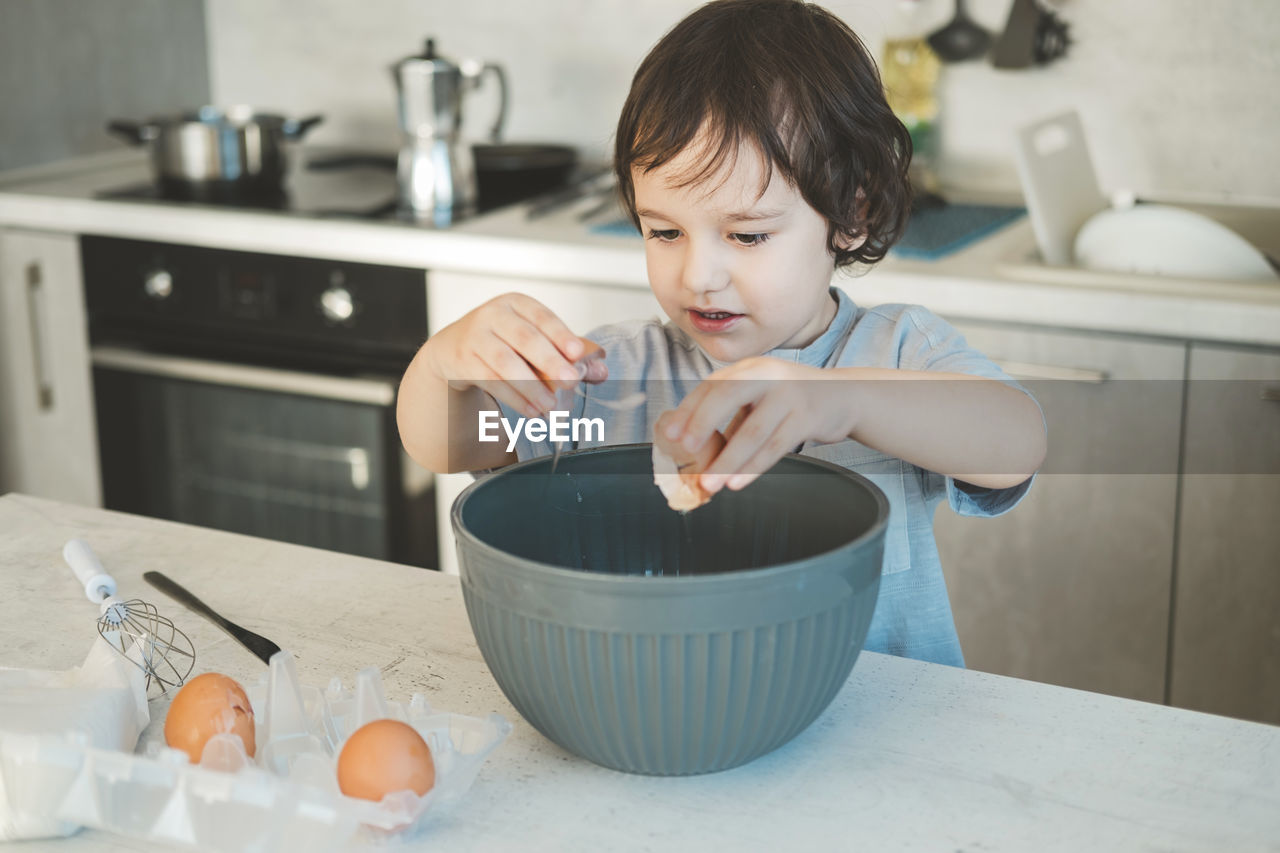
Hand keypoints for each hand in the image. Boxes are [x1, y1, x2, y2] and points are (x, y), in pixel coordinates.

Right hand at [424, 294, 606, 418]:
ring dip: (531, 387)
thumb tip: (601, 371)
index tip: (578, 353)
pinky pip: (491, 382)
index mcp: (516, 303)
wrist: (454, 348)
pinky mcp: (463, 361)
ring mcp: (475, 337)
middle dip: (550, 362)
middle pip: (524, 338)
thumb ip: (567, 355)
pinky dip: (514, 398)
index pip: (542, 316)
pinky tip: (532, 411)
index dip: (561, 334)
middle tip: (571, 381)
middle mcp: (493, 315)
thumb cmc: (504, 342)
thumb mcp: (533, 340)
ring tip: (551, 406)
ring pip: (505, 363)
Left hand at [657, 358, 856, 493]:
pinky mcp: (808, 417)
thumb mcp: (761, 396)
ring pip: (753, 431)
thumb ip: (732, 413)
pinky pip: (776, 446)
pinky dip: (753, 467)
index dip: (689, 409)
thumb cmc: (793, 400)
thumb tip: (692, 446)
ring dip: (728, 460)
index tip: (669, 434)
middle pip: (729, 395)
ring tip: (709, 484)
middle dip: (703, 422)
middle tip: (683, 449)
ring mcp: (790, 395)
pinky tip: (736, 483)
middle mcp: (768, 375)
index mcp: (750, 368)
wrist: (844, 397)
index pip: (713, 385)